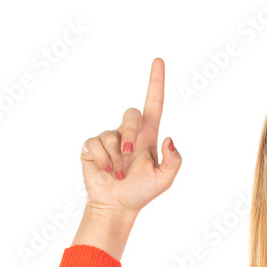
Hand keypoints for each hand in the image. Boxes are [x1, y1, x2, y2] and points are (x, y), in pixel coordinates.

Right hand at [79, 58, 180, 215]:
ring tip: (119, 174)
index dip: (156, 81)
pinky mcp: (92, 146)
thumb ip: (174, 160)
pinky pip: (96, 144)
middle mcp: (129, 133)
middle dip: (131, 135)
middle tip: (130, 159)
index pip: (153, 102)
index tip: (159, 60)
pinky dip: (103, 161)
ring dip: (117, 159)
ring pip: (113, 135)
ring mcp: (109, 138)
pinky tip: (105, 172)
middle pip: (131, 114)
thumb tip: (169, 138)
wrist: (116, 206)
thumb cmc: (141, 192)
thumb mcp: (164, 179)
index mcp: (148, 136)